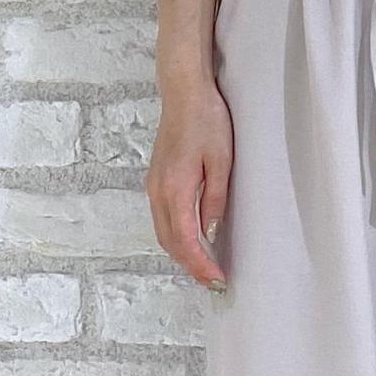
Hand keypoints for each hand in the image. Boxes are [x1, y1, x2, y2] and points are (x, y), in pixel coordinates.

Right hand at [146, 83, 231, 290]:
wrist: (184, 93)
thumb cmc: (206, 121)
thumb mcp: (221, 161)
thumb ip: (214, 199)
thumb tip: (211, 232)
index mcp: (175, 188)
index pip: (185, 240)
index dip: (200, 264)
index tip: (216, 279)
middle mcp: (158, 192)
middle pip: (169, 243)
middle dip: (190, 266)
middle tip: (213, 282)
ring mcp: (154, 187)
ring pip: (163, 234)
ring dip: (182, 254)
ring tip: (204, 268)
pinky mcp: (156, 181)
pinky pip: (163, 220)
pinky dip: (176, 238)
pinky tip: (192, 242)